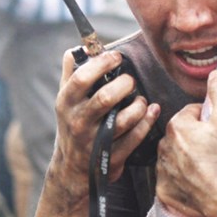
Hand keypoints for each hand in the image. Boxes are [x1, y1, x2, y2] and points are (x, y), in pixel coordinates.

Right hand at [47, 49, 159, 207]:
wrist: (71, 168)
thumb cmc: (72, 124)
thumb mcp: (65, 99)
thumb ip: (71, 71)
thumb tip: (82, 47)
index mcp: (66, 102)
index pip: (82, 78)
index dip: (102, 64)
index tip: (117, 57)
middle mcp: (78, 121)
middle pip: (105, 98)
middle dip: (124, 84)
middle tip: (131, 81)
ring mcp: (95, 141)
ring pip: (123, 120)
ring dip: (138, 106)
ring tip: (140, 100)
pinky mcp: (111, 156)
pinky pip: (134, 138)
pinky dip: (147, 121)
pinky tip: (152, 110)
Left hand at [156, 70, 216, 216]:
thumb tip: (215, 74)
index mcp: (177, 126)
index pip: (191, 113)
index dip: (208, 119)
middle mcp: (164, 147)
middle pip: (180, 135)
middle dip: (195, 138)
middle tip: (216, 148)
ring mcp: (163, 171)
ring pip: (174, 157)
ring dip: (187, 158)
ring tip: (209, 165)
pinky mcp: (166, 192)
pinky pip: (171, 181)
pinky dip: (181, 180)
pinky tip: (198, 181)